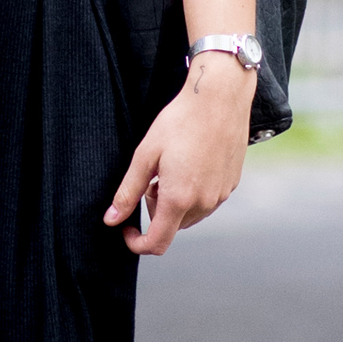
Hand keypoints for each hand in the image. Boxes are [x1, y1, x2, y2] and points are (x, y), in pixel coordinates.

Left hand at [104, 54, 254, 256]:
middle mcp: (203, 203)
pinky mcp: (231, 185)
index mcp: (178, 199)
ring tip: (172, 168)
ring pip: (190, 215)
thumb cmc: (180, 122)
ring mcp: (220, 195)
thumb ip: (128, 192)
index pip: (157, 243)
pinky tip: (191, 163)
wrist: (220, 98)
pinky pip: (207, 201)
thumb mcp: (145, 155)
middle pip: (173, 227)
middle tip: (152, 178)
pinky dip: (194, 192)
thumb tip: (111, 219)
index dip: (137, 243)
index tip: (126, 228)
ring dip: (176, 202)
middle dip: (156, 211)